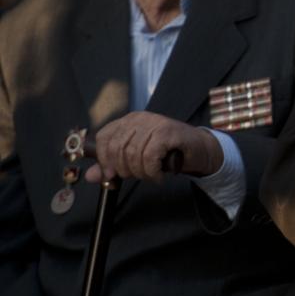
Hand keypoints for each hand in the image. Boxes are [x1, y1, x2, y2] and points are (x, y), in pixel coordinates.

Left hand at [84, 112, 221, 182]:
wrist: (202, 150)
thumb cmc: (170, 153)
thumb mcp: (138, 159)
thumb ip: (114, 165)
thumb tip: (91, 176)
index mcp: (128, 121)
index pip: (104, 138)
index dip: (104, 159)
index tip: (111, 176)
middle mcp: (139, 119)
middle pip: (117, 147)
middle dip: (124, 169)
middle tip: (137, 177)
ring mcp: (154, 123)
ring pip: (133, 153)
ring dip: (141, 173)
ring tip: (151, 176)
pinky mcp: (167, 132)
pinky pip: (150, 155)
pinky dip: (152, 171)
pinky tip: (159, 175)